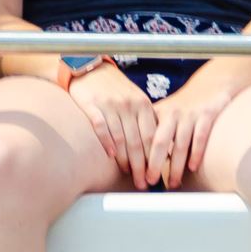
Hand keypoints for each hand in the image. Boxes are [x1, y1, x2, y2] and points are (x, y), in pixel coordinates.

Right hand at [67, 64, 157, 188]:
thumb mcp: (136, 99)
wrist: (89, 68)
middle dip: (142, 165)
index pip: (152, 136)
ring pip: (121, 138)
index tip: (156, 175)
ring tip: (129, 175)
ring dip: (125, 160)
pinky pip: (101, 127)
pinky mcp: (93, 106)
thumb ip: (146, 120)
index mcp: (143, 104)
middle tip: (144, 183)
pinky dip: (107, 142)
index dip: (155, 158)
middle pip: (138, 141)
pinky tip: (111, 156)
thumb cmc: (116, 89)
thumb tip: (161, 147)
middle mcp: (129, 105)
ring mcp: (111, 105)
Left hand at [147, 78, 237, 189]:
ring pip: (181, 144)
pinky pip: (200, 136)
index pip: (145, 139)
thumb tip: (138, 162)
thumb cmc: (184, 108)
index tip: (137, 176)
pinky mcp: (207, 115)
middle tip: (150, 182)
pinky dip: (196, 153)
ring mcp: (190, 114)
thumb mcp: (165, 114)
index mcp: (158, 114)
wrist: (211, 84)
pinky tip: (193, 167)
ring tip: (173, 183)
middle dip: (154, 164)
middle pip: (160, 142)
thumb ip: (153, 132)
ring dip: (176, 166)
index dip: (140, 158)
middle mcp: (172, 113)